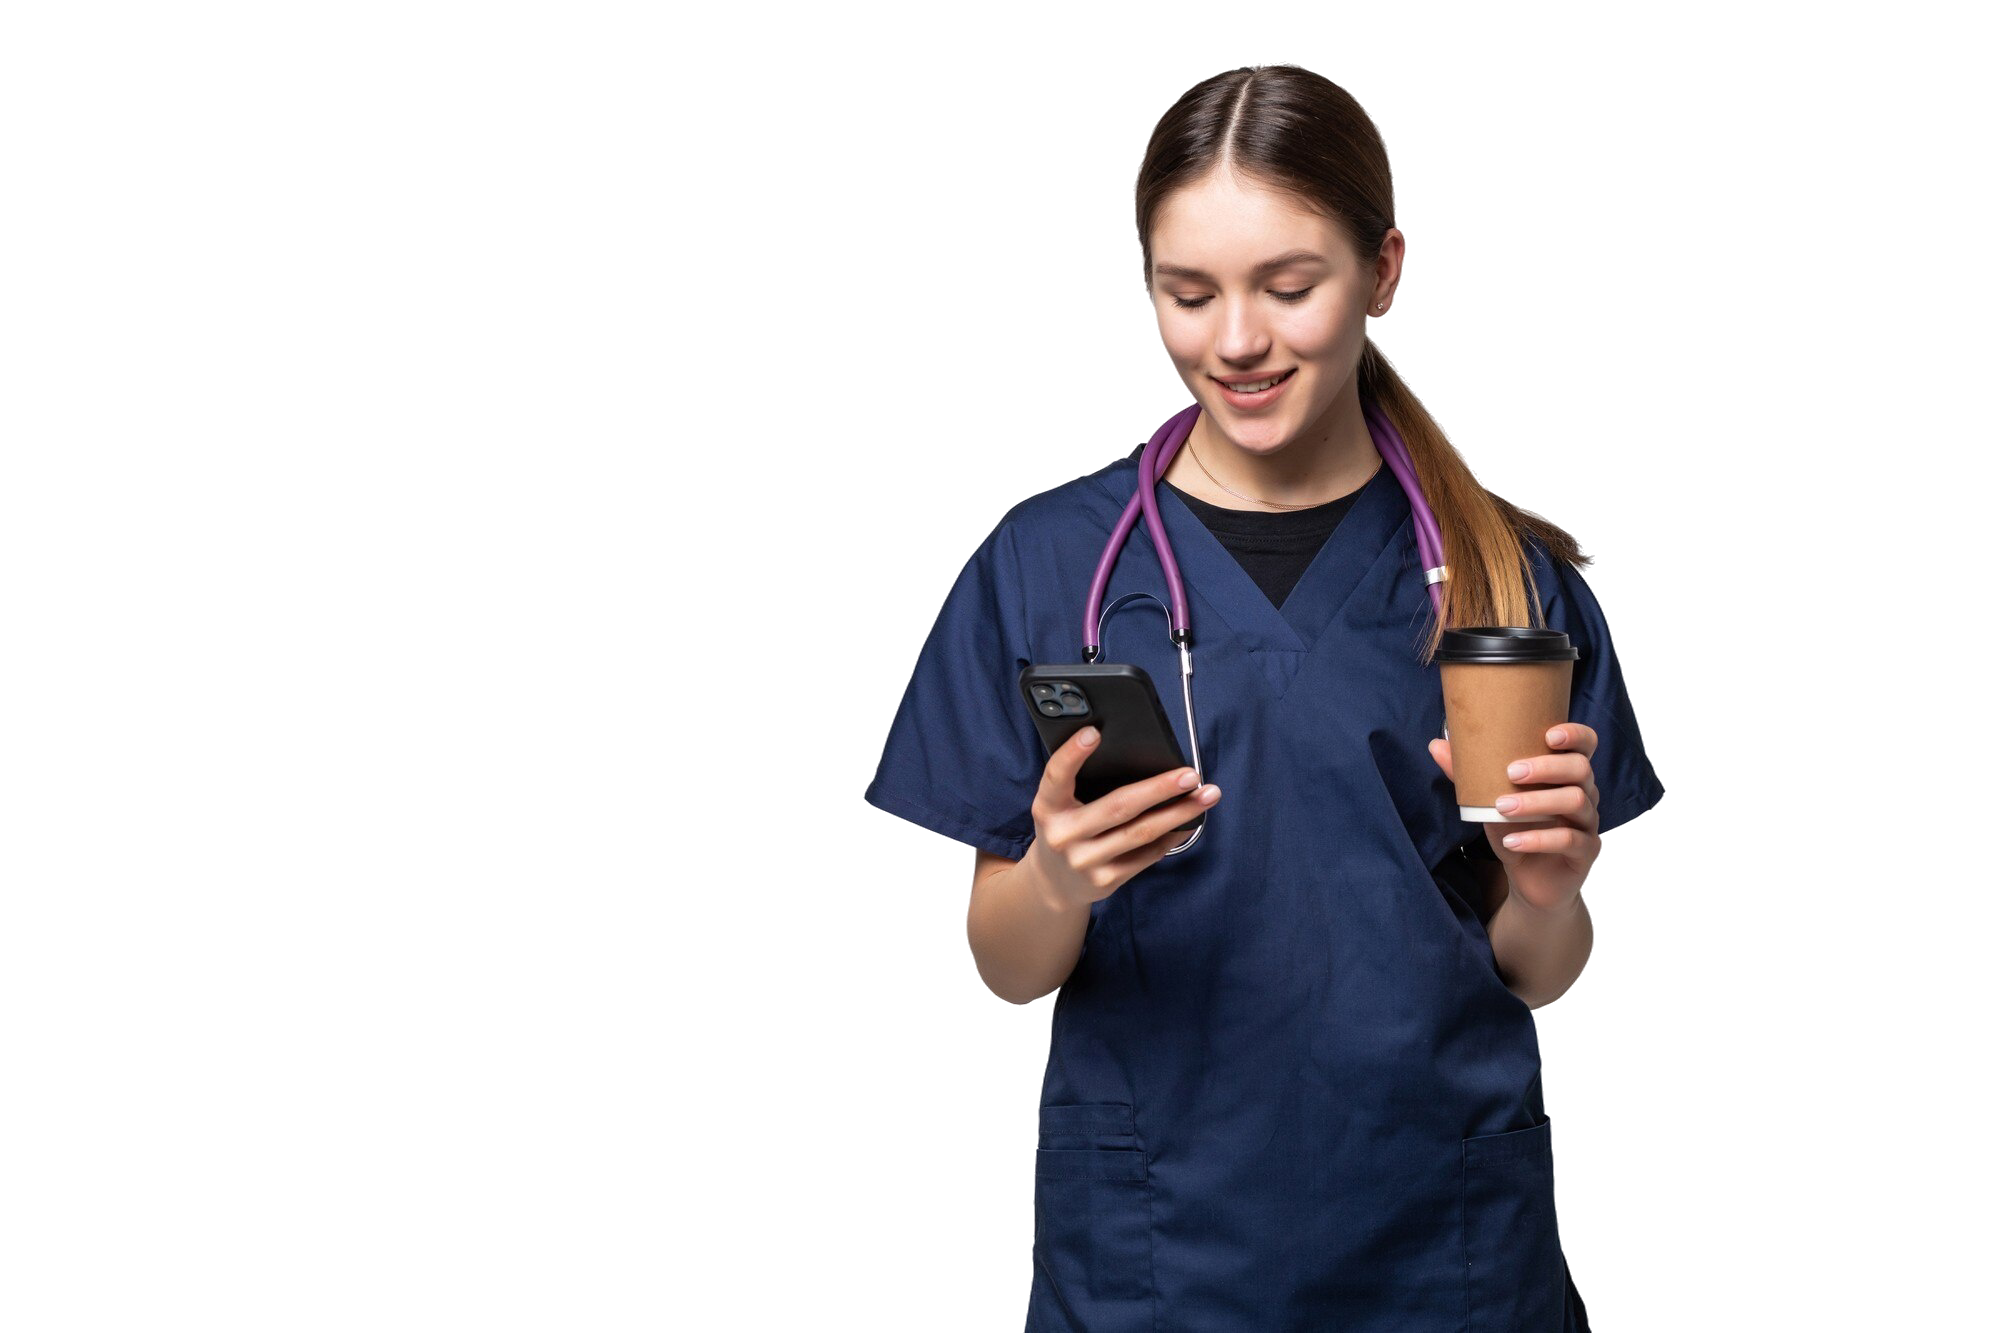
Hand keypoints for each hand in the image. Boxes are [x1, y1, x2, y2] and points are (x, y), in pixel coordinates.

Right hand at [1024, 726, 1221, 910]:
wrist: (1054, 882)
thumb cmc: (1066, 828)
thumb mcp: (1059, 805)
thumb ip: (1081, 783)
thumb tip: (1140, 759)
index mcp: (1047, 808)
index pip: (1056, 776)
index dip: (1072, 753)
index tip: (1094, 732)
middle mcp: (1063, 835)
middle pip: (1118, 807)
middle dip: (1160, 788)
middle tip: (1190, 775)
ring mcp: (1084, 861)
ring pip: (1141, 832)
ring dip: (1178, 813)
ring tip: (1205, 796)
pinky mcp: (1105, 881)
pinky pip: (1146, 855)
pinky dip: (1171, 835)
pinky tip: (1189, 822)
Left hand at [1427, 723, 1600, 912]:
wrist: (1529, 878)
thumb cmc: (1515, 828)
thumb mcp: (1490, 800)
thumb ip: (1468, 774)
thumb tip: (1435, 744)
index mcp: (1566, 774)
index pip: (1586, 744)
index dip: (1575, 734)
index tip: (1549, 735)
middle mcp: (1585, 793)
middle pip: (1580, 769)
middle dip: (1546, 767)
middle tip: (1511, 772)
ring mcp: (1588, 822)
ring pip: (1575, 802)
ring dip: (1536, 802)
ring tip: (1501, 808)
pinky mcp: (1585, 851)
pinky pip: (1570, 840)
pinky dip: (1537, 839)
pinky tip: (1511, 842)